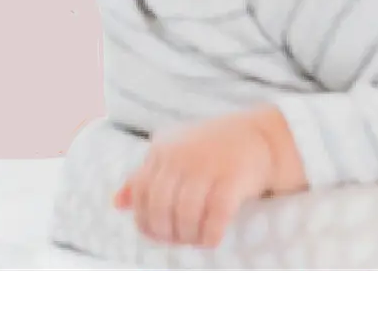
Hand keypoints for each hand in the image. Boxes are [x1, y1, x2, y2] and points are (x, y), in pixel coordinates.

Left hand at [113, 106, 306, 248]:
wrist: (260, 136)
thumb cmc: (210, 149)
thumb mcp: (172, 155)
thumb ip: (145, 177)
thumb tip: (117, 203)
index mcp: (161, 149)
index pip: (140, 190)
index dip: (143, 218)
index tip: (154, 234)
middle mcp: (180, 156)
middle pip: (159, 205)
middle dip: (164, 231)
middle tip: (175, 242)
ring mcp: (206, 165)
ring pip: (184, 213)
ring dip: (187, 236)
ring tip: (193, 241)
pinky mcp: (233, 178)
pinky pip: (215, 215)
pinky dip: (209, 234)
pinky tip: (210, 241)